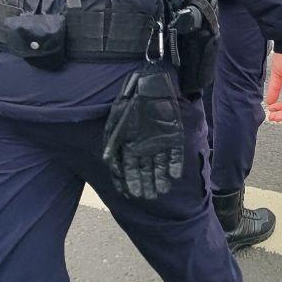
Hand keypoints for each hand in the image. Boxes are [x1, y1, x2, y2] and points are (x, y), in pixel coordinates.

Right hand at [101, 69, 183, 199]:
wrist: (149, 84)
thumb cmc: (130, 103)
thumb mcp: (116, 123)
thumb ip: (112, 143)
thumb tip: (104, 162)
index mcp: (131, 145)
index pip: (129, 169)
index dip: (130, 181)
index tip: (131, 194)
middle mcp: (145, 146)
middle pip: (146, 170)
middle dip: (146, 184)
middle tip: (147, 197)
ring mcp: (161, 142)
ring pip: (160, 165)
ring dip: (160, 178)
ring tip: (161, 191)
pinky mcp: (174, 136)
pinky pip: (176, 154)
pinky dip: (175, 164)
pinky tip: (174, 176)